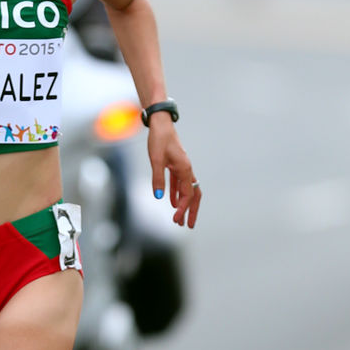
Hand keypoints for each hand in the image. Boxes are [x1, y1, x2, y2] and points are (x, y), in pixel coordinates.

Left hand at [148, 113, 199, 227]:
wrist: (160, 123)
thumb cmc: (159, 139)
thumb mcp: (156, 160)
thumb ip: (158, 178)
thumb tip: (159, 197)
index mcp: (185, 169)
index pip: (187, 194)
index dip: (183, 208)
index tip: (176, 219)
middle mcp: (187, 169)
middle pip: (193, 195)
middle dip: (191, 211)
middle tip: (187, 226)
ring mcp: (182, 168)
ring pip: (187, 190)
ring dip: (184, 205)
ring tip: (179, 219)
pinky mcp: (176, 165)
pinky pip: (179, 184)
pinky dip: (176, 194)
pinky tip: (171, 203)